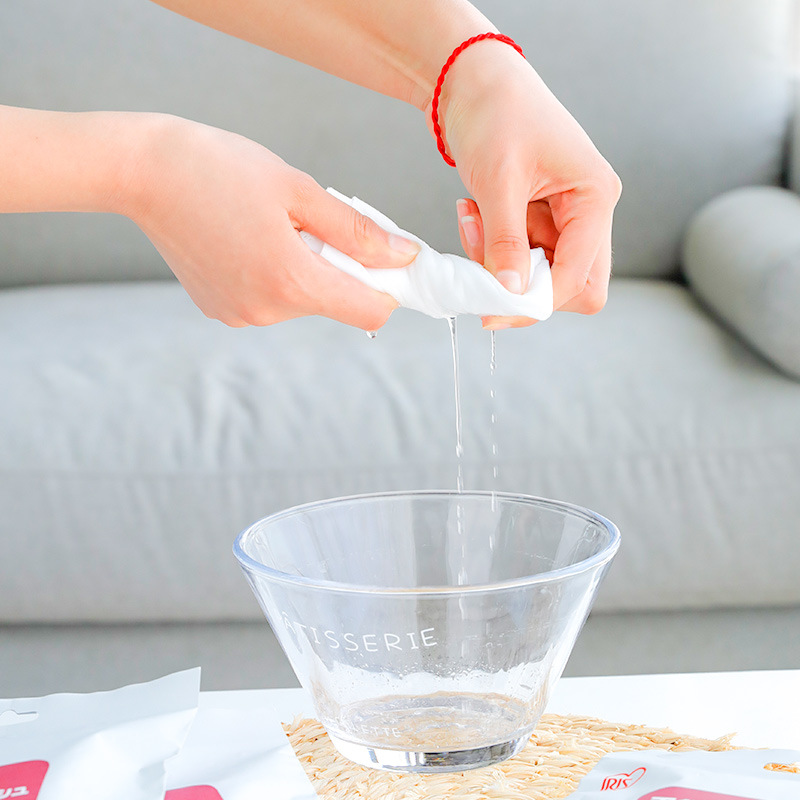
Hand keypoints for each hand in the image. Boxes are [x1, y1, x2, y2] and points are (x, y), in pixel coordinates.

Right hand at [122, 114, 419, 328]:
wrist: (141, 173)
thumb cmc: (218, 169)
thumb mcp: (299, 190)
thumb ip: (357, 231)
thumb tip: (404, 256)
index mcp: (291, 282)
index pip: (370, 311)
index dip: (389, 288)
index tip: (388, 260)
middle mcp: (267, 311)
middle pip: (336, 302)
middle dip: (341, 267)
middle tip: (312, 220)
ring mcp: (240, 315)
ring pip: (303, 299)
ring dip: (305, 268)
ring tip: (270, 225)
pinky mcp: (221, 311)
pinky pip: (271, 299)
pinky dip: (275, 274)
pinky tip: (248, 239)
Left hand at [429, 41, 621, 328]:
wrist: (472, 82)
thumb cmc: (496, 113)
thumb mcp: (499, 181)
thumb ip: (506, 242)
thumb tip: (511, 293)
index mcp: (594, 197)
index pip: (580, 276)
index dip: (538, 300)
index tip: (493, 311)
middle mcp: (587, 212)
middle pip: (573, 285)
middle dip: (524, 287)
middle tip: (483, 270)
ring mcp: (563, 218)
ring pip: (540, 274)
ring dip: (499, 263)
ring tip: (472, 220)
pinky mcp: (537, 219)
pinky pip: (518, 255)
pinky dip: (490, 247)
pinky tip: (473, 213)